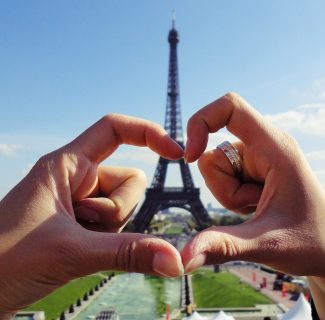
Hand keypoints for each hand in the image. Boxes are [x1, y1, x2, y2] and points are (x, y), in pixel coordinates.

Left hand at [0, 114, 183, 317]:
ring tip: (73, 241)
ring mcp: (79, 204)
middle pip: (129, 181)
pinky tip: (75, 253)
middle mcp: (76, 179)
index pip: (114, 129)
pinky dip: (105, 243)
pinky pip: (114, 228)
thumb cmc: (3, 261)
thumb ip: (128, 253)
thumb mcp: (72, 252)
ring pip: (124, 208)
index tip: (176, 154)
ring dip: (109, 230)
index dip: (148, 133)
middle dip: (117, 210)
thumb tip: (176, 261)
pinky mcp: (81, 225)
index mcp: (67, 165)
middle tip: (81, 225)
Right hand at [181, 93, 324, 318]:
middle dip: (223, 187)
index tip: (189, 156)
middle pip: (214, 151)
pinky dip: (232, 197)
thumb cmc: (310, 243)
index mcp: (276, 147)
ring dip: (229, 194)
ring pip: (216, 168)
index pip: (231, 107)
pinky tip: (257, 208)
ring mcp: (259, 158)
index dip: (201, 121)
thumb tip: (181, 259)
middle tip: (255, 206)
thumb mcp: (264, 244)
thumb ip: (222, 246)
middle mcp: (267, 146)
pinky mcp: (254, 170)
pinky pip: (224, 178)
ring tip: (259, 208)